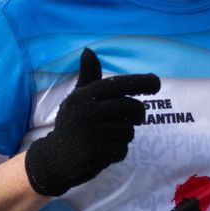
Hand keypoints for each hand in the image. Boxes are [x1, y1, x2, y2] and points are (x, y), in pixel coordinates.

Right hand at [23, 48, 160, 196]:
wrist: (53, 160)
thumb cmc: (71, 125)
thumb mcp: (76, 100)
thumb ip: (88, 77)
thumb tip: (88, 50)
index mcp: (83, 96)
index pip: (118, 84)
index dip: (141, 81)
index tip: (156, 83)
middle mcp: (86, 112)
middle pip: (131, 107)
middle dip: (138, 114)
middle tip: (135, 118)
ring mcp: (91, 134)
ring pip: (129, 131)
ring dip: (125, 135)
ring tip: (109, 137)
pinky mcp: (96, 154)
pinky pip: (123, 149)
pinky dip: (118, 151)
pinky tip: (104, 151)